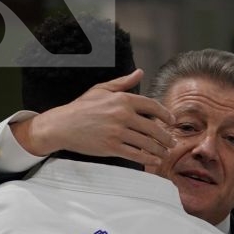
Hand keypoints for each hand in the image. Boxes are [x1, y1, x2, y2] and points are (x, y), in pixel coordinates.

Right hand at [13, 71, 173, 166]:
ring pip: (146, 143)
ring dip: (160, 150)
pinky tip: (154, 160)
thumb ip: (123, 82)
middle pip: (153, 127)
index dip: (165, 114)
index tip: (172, 121)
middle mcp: (122, 115)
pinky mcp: (111, 147)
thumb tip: (140, 72)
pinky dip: (148, 159)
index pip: (152, 106)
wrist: (62, 125)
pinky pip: (135, 154)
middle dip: (166, 137)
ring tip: (165, 153)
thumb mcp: (101, 89)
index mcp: (122, 99)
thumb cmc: (81, 107)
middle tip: (172, 142)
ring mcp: (117, 132)